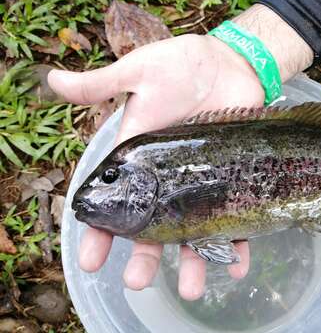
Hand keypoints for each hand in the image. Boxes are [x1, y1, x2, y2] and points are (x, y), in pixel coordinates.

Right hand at [49, 34, 264, 298]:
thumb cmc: (182, 65)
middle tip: (136, 281)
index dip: (98, 230)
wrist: (230, 62)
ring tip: (191, 290)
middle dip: (143, 255)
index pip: (115, 200)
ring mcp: (202, 182)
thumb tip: (53, 79)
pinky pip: (236, 216)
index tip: (89, 259)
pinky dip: (237, 242)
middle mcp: (169, 178)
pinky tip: (236, 265)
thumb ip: (103, 85)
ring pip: (193, 230)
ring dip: (192, 261)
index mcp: (140, 159)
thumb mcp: (140, 73)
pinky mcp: (234, 178)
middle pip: (153, 225)